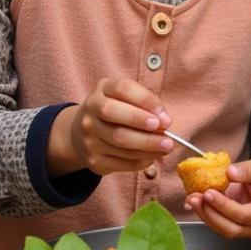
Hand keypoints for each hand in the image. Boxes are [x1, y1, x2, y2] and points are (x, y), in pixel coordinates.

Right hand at [49, 77, 173, 176]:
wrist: (84, 134)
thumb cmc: (117, 112)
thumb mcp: (128, 98)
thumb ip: (146, 104)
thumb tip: (165, 120)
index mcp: (103, 89)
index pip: (123, 88)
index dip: (145, 100)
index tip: (165, 116)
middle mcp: (91, 110)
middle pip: (113, 113)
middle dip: (141, 122)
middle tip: (166, 133)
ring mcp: (89, 136)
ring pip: (120, 141)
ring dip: (148, 145)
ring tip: (167, 147)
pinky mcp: (94, 158)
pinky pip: (121, 161)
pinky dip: (141, 160)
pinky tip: (152, 157)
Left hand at [184, 155, 250, 238]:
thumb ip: (249, 170)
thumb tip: (229, 172)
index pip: (243, 216)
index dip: (224, 206)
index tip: (209, 192)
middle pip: (230, 228)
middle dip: (210, 214)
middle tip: (195, 197)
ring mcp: (244, 229)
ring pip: (220, 228)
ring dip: (204, 214)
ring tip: (192, 197)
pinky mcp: (233, 225)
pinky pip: (216, 222)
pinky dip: (204, 212)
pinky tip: (194, 200)